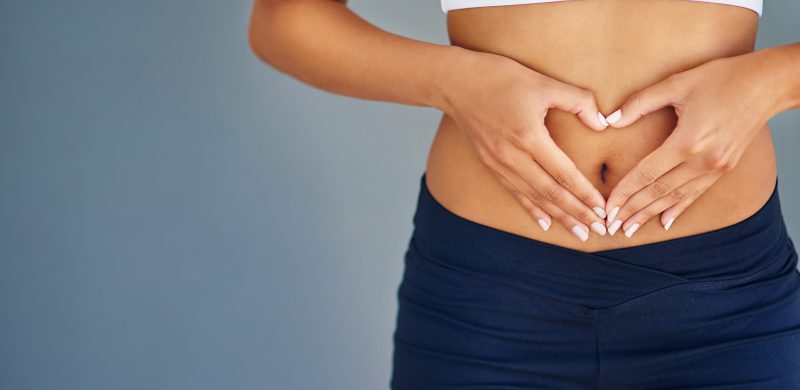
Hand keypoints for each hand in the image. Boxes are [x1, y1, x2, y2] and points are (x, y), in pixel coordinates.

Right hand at [437, 48, 609, 240]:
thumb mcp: (543, 82)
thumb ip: (578, 101)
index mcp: (528, 136)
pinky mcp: (490, 164)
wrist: (455, 82)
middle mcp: (512, 156)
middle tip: (600, 229)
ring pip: (534, 197)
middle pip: (551, 193)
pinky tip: (546, 222)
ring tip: (580, 232)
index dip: (585, 193)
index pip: (563, 173)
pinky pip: (515, 193)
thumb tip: (602, 123)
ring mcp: (498, 163)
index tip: (603, 208)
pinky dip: (532, 209)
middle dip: (577, 213)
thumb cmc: (500, 76)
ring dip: (559, 216)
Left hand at [602, 51, 780, 236]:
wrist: (769, 84)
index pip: (646, 174)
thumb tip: (610, 119)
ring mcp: (716, 167)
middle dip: (633, 210)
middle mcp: (703, 160)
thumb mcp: (677, 83)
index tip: (608, 207)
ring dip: (651, 213)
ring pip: (676, 197)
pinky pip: (697, 193)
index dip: (624, 192)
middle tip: (612, 225)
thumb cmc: (723, 78)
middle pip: (659, 191)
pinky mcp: (725, 168)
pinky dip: (679, 208)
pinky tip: (665, 221)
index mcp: (687, 141)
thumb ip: (640, 102)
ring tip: (631, 228)